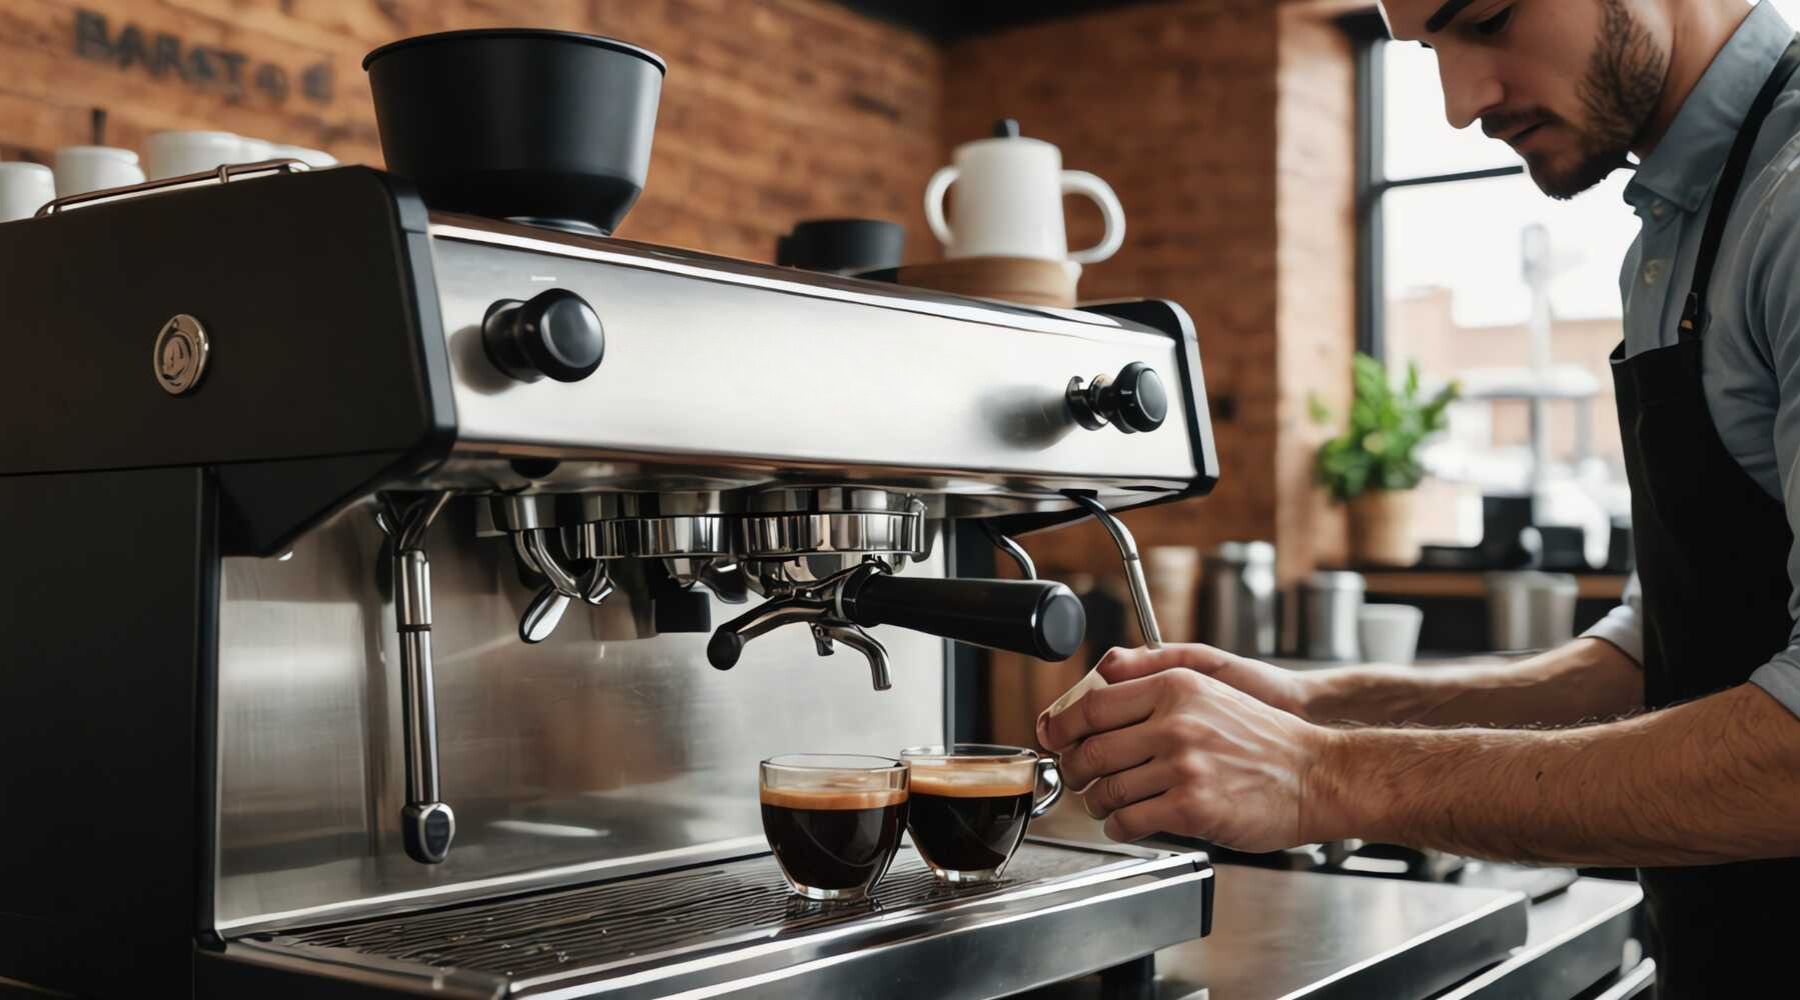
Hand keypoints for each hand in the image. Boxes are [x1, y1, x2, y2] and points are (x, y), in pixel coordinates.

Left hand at [1036, 646, 1333, 851]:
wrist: (1315, 775)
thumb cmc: (1263, 738)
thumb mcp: (1209, 689)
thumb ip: (1153, 684)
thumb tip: (1097, 683)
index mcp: (1175, 688)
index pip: (1092, 707)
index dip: (1061, 729)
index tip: (1054, 740)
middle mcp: (1175, 722)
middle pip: (1090, 751)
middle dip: (1075, 771)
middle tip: (1078, 779)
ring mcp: (1184, 765)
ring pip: (1106, 789)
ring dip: (1096, 803)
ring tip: (1105, 804)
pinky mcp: (1192, 806)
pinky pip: (1129, 821)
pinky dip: (1118, 827)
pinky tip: (1127, 823)